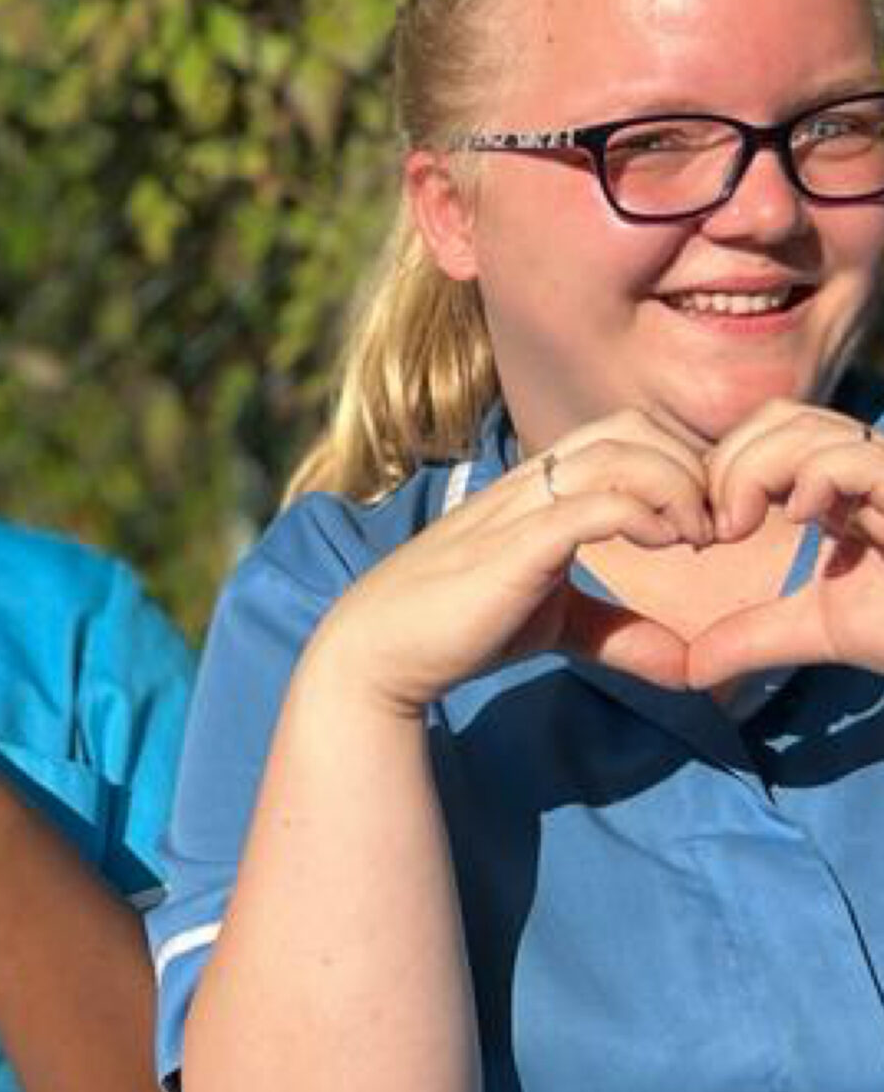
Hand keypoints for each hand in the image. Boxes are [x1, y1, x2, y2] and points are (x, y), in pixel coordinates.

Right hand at [316, 409, 712, 711]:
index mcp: (537, 490)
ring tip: (694, 537)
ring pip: (617, 453)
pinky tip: (662, 547)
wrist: (380, 649)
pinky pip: (591, 504)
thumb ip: (618, 631)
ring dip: (676, 485)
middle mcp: (530, 485)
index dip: (679, 461)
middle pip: (628, 426)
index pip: (623, 433)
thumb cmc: (458, 628)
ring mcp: (519, 510)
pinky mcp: (514, 547)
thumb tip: (688, 665)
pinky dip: (643, 513)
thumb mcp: (554, 623)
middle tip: (710, 526)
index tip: (703, 521)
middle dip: (688, 465)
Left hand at [687, 401, 883, 683]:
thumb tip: (690, 668)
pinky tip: (802, 522)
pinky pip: (851, 458)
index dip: (724, 467)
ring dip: (752, 472)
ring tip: (742, 528)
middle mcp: (865, 470)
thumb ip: (751, 637)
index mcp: (840, 489)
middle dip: (727, 464)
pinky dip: (809, 481)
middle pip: (778, 417)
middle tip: (718, 527)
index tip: (708, 527)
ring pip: (803, 426)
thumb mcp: (816, 630)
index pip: (768, 434)